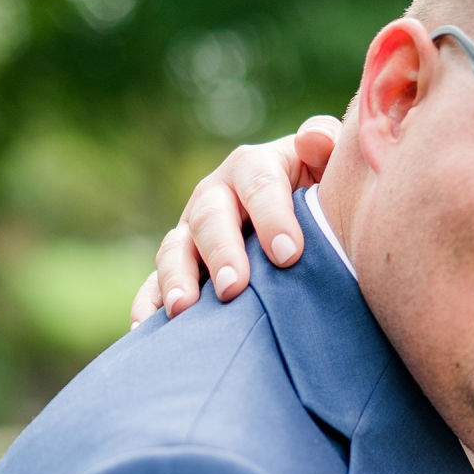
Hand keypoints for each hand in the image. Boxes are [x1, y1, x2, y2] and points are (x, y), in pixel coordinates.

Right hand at [129, 115, 342, 327]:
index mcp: (253, 169)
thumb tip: (315, 140)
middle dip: (221, 252)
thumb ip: (327, 147)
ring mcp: (191, 235)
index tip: (289, 255)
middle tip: (234, 287)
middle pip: (210, 218)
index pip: (259, 183)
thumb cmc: (322, 198)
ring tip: (184, 310)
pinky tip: (145, 333)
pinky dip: (147, 306)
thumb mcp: (328, 168)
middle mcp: (215, 197)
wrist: (303, 228)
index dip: (272, 216)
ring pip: (175, 250)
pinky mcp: (178, 269)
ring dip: (177, 279)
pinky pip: (153, 286)